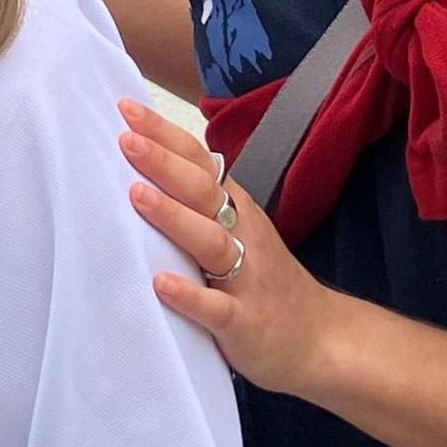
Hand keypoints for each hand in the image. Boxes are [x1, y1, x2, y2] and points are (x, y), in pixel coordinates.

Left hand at [122, 99, 339, 394]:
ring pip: (211, 242)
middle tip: (126, 139)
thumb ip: (199, 203)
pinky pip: (217, 307)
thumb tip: (145, 167)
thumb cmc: (263, 280)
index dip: (166, 135)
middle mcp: (242, 235)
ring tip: (136, 195)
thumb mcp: (238, 231)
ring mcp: (246, 279)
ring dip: (174, 217)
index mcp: (235, 210)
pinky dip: (190, 296)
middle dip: (165, 163)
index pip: (199, 162)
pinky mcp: (245, 322)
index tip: (127, 108)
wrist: (320, 338)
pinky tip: (161, 284)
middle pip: (204, 191)